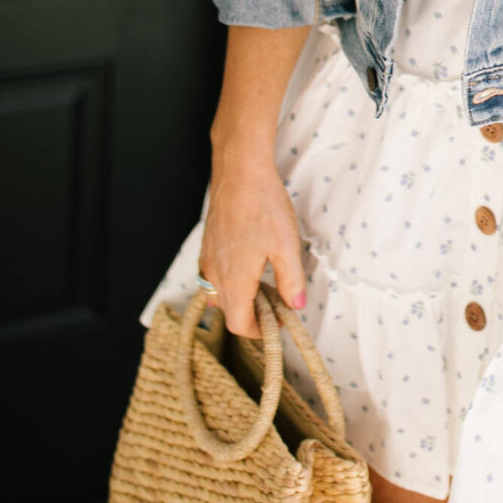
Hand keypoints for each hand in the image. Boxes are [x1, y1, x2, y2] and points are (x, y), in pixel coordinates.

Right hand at [198, 150, 307, 339]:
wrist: (239, 172)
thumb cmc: (264, 206)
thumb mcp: (286, 246)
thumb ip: (291, 281)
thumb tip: (295, 305)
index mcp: (233, 281)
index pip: (240, 325)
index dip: (261, 331)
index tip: (279, 321)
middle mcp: (214, 275)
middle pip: (230, 312)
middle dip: (254, 315)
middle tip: (279, 300)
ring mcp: (207, 260)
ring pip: (220, 295)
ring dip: (243, 298)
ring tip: (267, 282)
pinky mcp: (207, 247)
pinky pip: (215, 277)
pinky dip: (232, 281)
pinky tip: (252, 262)